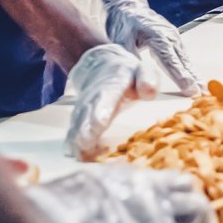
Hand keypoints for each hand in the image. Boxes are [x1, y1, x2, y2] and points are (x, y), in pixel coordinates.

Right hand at [0, 162, 219, 222]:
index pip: (165, 184)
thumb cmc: (47, 220)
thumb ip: (91, 196)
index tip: (174, 213)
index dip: (173, 199)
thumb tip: (84, 197)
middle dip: (197, 214)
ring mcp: (159, 219)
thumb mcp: (74, 193)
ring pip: (200, 217)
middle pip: (188, 197)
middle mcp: (148, 193)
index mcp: (126, 181)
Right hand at [62, 43, 155, 158]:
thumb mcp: (143, 71)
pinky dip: (73, 142)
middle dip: (85, 129)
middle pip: (87, 113)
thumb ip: (147, 79)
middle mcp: (93, 96)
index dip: (102, 110)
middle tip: (84, 144)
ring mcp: (83, 107)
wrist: (102, 66)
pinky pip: (74, 129)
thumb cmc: (128, 75)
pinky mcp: (79, 117)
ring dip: (76, 139)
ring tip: (79, 155)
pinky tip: (74, 155)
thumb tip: (149, 91)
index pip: (106, 97)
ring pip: (77, 123)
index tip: (100, 122)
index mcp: (112, 84)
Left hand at [100, 0, 202, 96]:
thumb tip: (135, 77)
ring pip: (184, 58)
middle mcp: (168, 35)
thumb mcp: (120, 40)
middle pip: (181, 60)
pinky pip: (183, 55)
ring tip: (202, 88)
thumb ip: (130, 59)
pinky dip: (189, 67)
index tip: (188, 87)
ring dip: (193, 73)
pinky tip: (195, 78)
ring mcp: (173, 36)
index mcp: (155, 35)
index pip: (169, 59)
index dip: (179, 75)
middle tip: (201, 92)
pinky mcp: (173, 38)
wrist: (128, 5)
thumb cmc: (123, 22)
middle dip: (191, 77)